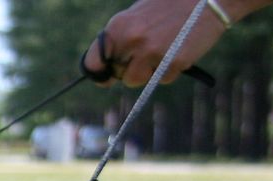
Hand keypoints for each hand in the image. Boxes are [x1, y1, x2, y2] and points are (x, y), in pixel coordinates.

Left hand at [81, 0, 272, 87]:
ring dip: (147, 73)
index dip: (99, 72)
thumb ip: (121, 36)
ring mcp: (152, 52)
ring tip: (162, 52)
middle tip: (145, 56)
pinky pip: (162, 79)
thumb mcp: (139, 14)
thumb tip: (107, 63)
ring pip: (136, 81)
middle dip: (128, 69)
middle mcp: (132, 40)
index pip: (93, 62)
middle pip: (118, 74)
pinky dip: (169, 70)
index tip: (106, 76)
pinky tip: (178, 50)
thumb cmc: (171, 5)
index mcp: (118, 27)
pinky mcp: (173, 63)